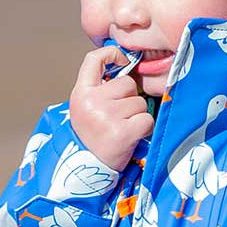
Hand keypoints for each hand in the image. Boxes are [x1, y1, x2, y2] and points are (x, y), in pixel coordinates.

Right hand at [69, 46, 154, 171]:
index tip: (123, 60)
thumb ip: (101, 87)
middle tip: (119, 118)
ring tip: (123, 129)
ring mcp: (107, 116)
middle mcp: (92, 101)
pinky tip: (132, 137)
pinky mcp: (123, 131)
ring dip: (137, 116)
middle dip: (130, 99)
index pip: (94, 59)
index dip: (113, 54)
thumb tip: (127, 65)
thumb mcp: (86, 108)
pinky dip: (144, 129)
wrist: (87, 172)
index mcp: (80, 93)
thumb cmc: (92, 137)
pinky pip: (146, 119)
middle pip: (127, 84)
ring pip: (140, 102)